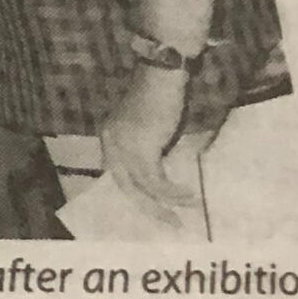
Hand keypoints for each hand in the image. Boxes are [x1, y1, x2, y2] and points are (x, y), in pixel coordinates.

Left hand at [99, 65, 196, 227]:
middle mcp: (111, 143)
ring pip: (141, 187)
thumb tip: (162, 174)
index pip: (118, 173)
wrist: (164, 76)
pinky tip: (188, 196)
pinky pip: (155, 180)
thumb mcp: (152, 127)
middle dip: (148, 207)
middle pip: (125, 185)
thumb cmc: (163, 95)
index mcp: (109, 137)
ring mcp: (123, 147)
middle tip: (169, 223)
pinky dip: (172, 191)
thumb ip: (151, 149)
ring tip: (185, 212)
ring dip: (165, 202)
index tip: (154, 206)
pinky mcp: (141, 149)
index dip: (135, 192)